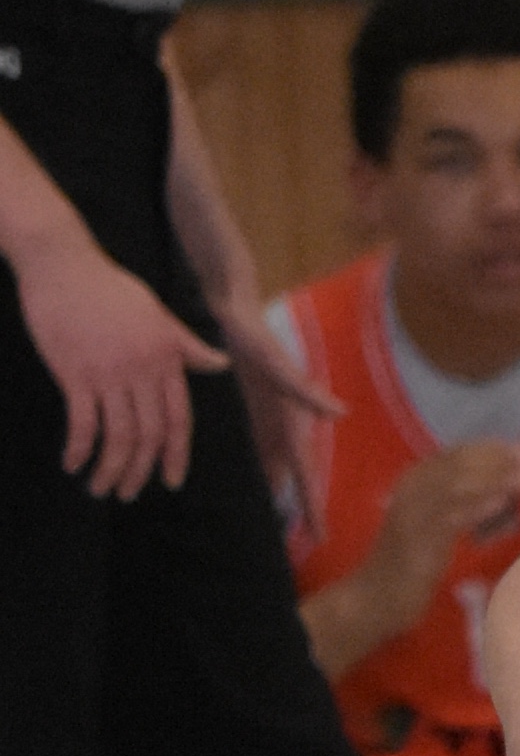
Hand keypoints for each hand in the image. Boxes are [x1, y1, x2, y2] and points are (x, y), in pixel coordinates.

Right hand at [15, 227, 224, 497]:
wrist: (63, 262)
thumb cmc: (109, 288)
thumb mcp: (158, 314)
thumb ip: (187, 345)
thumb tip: (220, 364)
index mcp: (166, 358)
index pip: (178, 419)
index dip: (176, 455)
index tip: (171, 481)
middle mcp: (143, 369)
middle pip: (150, 435)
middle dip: (140, 472)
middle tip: (128, 493)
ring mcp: (109, 372)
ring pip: (119, 436)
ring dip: (110, 469)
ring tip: (100, 488)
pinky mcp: (74, 372)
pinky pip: (83, 423)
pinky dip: (79, 449)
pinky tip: (73, 464)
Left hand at [215, 290, 343, 526]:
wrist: (229, 307)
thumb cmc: (252, 333)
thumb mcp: (276, 362)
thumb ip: (305, 388)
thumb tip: (341, 413)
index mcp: (292, 418)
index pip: (305, 470)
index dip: (312, 503)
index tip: (320, 536)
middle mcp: (283, 424)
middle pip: (295, 474)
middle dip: (302, 505)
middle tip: (309, 541)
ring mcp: (266, 419)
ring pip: (276, 465)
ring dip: (278, 491)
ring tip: (280, 523)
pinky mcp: (249, 411)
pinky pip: (256, 449)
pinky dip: (258, 469)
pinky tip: (252, 486)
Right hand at [359, 442, 519, 639]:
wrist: (377, 597)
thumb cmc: (415, 562)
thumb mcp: (442, 525)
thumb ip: (467, 505)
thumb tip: (508, 492)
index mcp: (417, 478)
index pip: (460, 453)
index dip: (496, 450)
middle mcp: (412, 486)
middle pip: (461, 464)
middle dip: (501, 461)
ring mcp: (412, 511)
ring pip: (457, 485)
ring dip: (495, 479)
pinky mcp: (415, 538)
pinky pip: (450, 517)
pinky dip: (477, 508)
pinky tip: (502, 503)